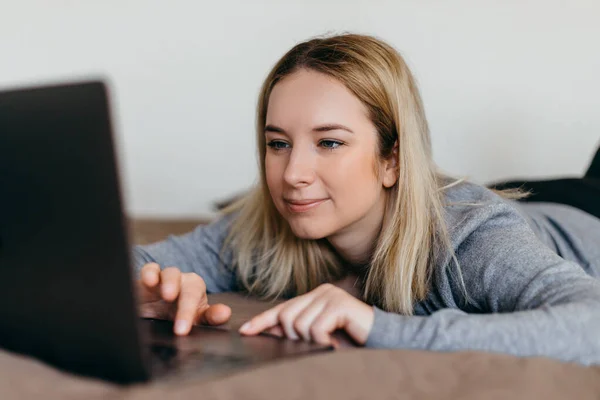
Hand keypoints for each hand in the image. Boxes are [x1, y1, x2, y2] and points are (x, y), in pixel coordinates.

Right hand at [137, 262, 231, 335]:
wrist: (150, 308)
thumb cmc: (175, 311)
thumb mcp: (193, 317)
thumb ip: (210, 316)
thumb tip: (225, 313)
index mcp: (195, 289)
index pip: (199, 300)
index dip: (192, 314)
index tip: (183, 331)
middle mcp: (182, 281)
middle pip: (188, 288)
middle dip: (185, 307)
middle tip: (180, 326)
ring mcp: (165, 277)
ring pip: (171, 274)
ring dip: (170, 283)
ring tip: (168, 296)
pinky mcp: (147, 276)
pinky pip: (150, 269)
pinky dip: (150, 273)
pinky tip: (149, 281)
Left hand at [238, 283, 373, 345]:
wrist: (381, 338)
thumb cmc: (351, 338)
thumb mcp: (320, 332)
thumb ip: (299, 329)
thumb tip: (271, 331)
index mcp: (313, 296)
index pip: (281, 308)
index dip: (262, 321)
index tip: (244, 332)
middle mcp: (320, 292)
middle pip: (286, 317)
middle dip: (293, 336)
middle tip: (314, 343)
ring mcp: (330, 296)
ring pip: (299, 325)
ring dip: (311, 341)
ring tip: (327, 342)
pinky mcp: (339, 305)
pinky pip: (315, 329)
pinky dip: (322, 341)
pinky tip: (334, 343)